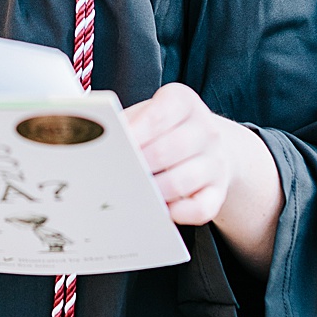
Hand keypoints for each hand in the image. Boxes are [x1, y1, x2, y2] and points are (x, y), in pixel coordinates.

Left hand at [125, 83, 283, 269]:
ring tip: (131, 193)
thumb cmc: (165, 131)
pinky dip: (180, 213)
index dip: (135, 133)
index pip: (159, 115)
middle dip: (139, 164)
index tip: (115, 146)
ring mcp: (215, 162)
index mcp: (184, 103)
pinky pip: (202, 208)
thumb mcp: (146, 115)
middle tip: (116, 174)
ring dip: (154, 190)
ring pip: (183, 180)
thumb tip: (97, 141)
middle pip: (171, 148)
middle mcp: (205, 130)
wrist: (206, 145)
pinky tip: (161, 211)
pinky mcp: (218, 191)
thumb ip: (126, 124)